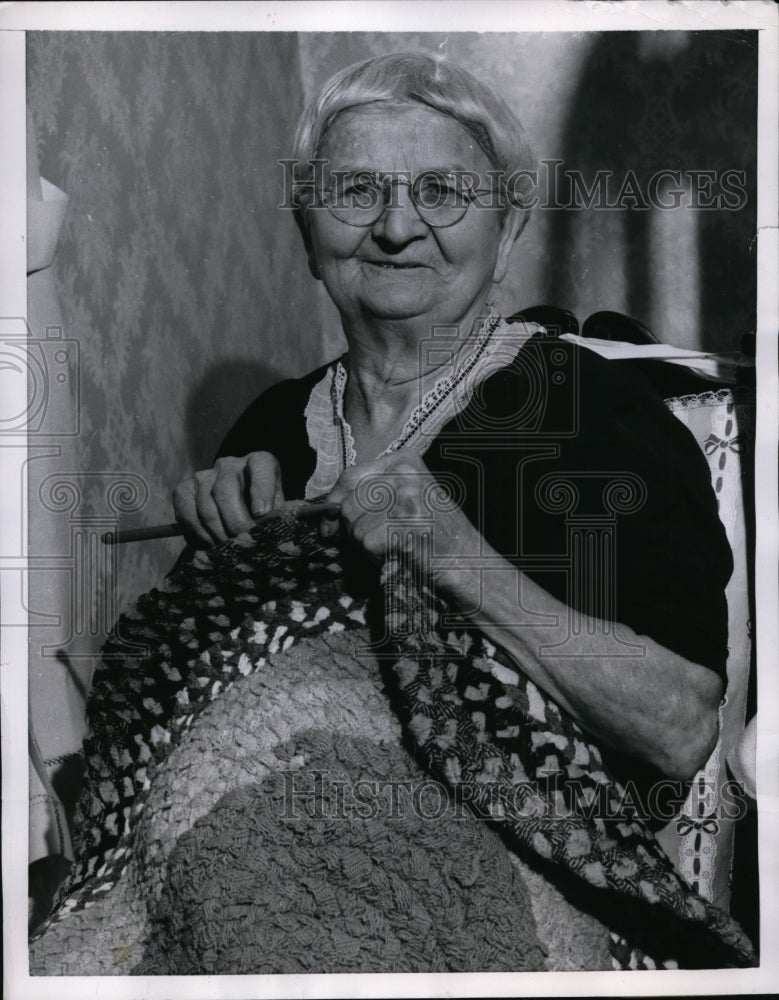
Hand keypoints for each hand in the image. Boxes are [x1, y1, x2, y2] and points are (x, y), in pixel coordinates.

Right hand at [172, 451, 283, 546]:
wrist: (236, 515)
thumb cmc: (262, 512)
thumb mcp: (275, 511)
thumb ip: (272, 517)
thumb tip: (262, 530)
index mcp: (259, 462)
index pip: (261, 466)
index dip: (261, 489)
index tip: (262, 513)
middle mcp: (229, 465)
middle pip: (226, 489)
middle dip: (235, 520)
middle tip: (243, 541)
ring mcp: (204, 476)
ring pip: (206, 506)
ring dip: (218, 532)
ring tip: (229, 548)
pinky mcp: (184, 490)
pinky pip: (187, 513)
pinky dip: (199, 533)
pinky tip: (211, 544)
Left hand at [321, 452, 476, 573]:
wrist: (468, 561)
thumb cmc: (434, 534)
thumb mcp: (406, 499)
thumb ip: (371, 496)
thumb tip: (325, 512)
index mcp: (405, 461)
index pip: (350, 477)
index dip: (334, 503)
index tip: (329, 526)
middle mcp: (405, 473)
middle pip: (349, 503)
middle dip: (353, 529)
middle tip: (377, 542)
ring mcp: (406, 497)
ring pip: (354, 525)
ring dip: (365, 544)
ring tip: (393, 545)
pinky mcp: (404, 523)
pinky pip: (365, 542)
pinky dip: (376, 555)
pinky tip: (398, 554)